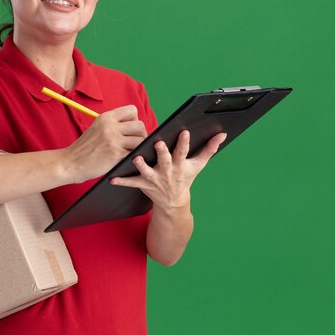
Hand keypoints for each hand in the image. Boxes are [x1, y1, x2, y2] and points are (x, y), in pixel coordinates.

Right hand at [64, 105, 146, 183]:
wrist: (71, 162)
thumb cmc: (85, 148)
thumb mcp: (97, 128)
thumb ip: (113, 124)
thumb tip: (134, 126)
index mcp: (106, 117)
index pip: (132, 110)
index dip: (134, 120)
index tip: (129, 130)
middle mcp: (110, 126)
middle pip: (140, 125)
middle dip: (140, 135)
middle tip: (133, 143)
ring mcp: (113, 140)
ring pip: (140, 139)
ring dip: (139, 147)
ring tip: (130, 152)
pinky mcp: (116, 154)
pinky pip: (135, 153)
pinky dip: (134, 157)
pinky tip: (127, 159)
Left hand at [110, 130, 226, 211]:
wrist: (174, 202)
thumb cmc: (185, 178)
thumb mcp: (198, 165)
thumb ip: (209, 149)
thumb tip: (222, 134)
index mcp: (180, 165)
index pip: (183, 152)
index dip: (184, 143)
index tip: (184, 131)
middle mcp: (168, 172)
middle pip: (165, 161)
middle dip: (162, 153)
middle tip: (159, 143)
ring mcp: (155, 179)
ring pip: (147, 172)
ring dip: (141, 166)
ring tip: (136, 158)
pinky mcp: (144, 184)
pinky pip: (131, 182)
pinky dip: (122, 181)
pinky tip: (112, 178)